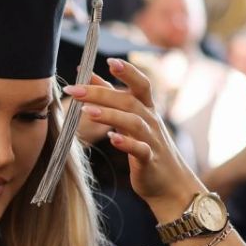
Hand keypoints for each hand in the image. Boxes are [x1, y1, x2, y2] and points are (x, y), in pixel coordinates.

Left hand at [63, 57, 203, 216]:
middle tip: (74, 89)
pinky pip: (140, 150)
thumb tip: (91, 75)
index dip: (128, 72)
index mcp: (147, 109)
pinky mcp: (149, 161)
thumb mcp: (131, 119)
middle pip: (129, 101)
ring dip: (110, 115)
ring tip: (86, 111)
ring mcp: (152, 141)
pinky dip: (126, 143)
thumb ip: (112, 97)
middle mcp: (151, 121)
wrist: (171, 184)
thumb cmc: (147, 147)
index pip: (141, 84)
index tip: (109, 60)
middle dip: (101, 93)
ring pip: (133, 122)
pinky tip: (112, 139)